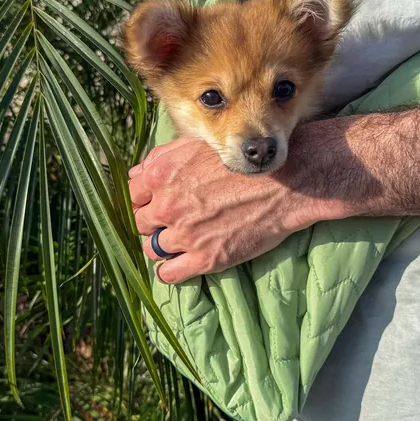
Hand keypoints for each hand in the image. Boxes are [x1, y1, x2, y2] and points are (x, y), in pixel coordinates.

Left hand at [128, 137, 322, 283]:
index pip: (132, 196)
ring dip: (162, 247)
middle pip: (141, 224)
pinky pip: (168, 274)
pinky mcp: (204, 259)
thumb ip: (162, 159)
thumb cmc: (244, 160)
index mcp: (161, 175)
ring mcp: (185, 234)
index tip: (156, 205)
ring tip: (181, 242)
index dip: (144, 201)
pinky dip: (171, 271)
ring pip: (152, 250)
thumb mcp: (198, 146)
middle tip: (172, 223)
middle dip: (153, 224)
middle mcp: (167, 205)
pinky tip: (182, 263)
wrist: (287, 181)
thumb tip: (136, 175)